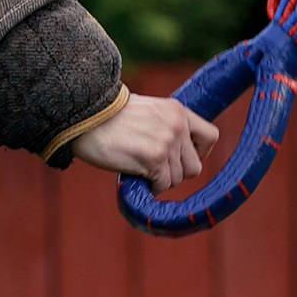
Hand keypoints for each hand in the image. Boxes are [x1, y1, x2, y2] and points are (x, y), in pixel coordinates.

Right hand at [68, 92, 220, 192]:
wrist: (85, 118)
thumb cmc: (109, 119)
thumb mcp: (148, 111)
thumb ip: (167, 126)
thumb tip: (178, 155)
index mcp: (178, 110)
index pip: (211, 136)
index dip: (199, 153)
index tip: (181, 158)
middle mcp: (177, 125)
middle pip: (194, 166)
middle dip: (174, 172)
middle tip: (152, 167)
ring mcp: (167, 142)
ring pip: (178, 179)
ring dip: (159, 180)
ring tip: (139, 167)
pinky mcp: (154, 159)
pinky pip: (162, 185)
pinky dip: (149, 187)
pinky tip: (135, 175)